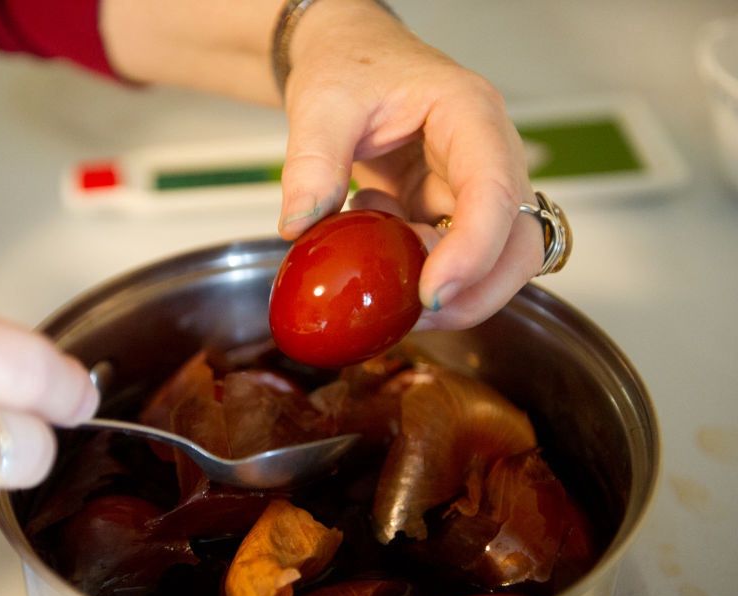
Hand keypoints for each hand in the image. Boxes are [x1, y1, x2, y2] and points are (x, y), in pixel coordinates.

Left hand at [277, 0, 542, 330]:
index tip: (430, 294)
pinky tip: (374, 238)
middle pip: (517, 240)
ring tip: (382, 270)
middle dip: (476, 290)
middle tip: (416, 315)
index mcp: (470, 114)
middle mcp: (488, 153)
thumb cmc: (349, 64)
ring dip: (444, 284)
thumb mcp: (322, 104)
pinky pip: (451, 256)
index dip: (472, 251)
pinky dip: (415, 268)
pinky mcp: (448, 209)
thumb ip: (311, 162)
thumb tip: (300, 225)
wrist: (348, 56)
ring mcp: (472, 185)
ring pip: (493, 258)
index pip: (493, 191)